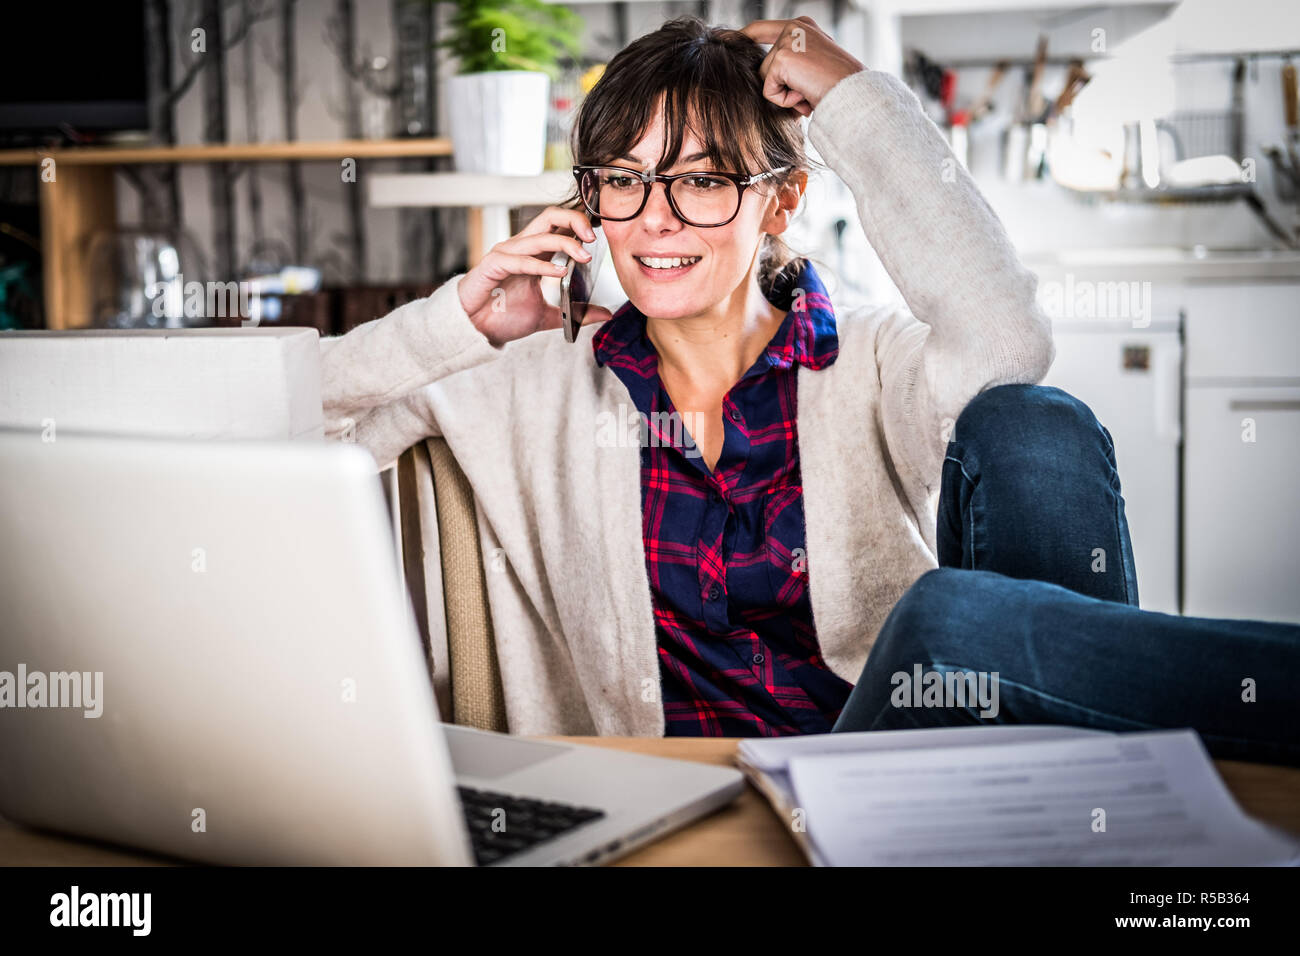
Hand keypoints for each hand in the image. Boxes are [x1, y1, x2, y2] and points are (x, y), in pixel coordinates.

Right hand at [457, 206, 613, 346]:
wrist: (475, 331)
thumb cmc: (504, 316)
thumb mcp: (548, 316)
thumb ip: (575, 313)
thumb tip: (605, 314)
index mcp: (534, 253)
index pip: (559, 225)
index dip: (580, 224)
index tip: (600, 236)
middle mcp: (521, 247)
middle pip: (550, 217)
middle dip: (574, 220)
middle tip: (593, 237)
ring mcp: (506, 254)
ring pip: (539, 236)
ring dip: (565, 244)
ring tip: (584, 257)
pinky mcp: (493, 266)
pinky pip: (520, 260)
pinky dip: (542, 265)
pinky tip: (560, 273)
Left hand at [741, 16, 865, 116]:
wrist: (853, 93)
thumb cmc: (839, 87)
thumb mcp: (813, 68)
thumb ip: (791, 65)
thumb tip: (763, 82)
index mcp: (802, 26)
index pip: (762, 29)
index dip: (742, 38)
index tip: (724, 41)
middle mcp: (794, 28)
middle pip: (762, 63)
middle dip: (776, 84)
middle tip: (804, 92)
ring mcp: (788, 41)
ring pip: (765, 79)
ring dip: (785, 95)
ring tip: (809, 93)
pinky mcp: (782, 58)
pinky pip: (769, 91)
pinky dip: (785, 101)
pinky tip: (805, 96)